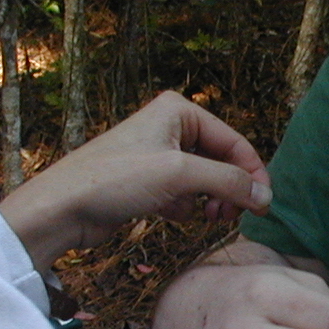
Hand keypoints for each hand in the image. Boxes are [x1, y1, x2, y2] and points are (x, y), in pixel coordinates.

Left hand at [0, 91, 271, 271]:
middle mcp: (169, 127)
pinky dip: (185, 206)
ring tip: (206, 217)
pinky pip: (183, 192)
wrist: (63, 207)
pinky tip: (172, 215)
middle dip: (228, 189)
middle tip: (230, 216)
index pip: (233, 141)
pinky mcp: (146, 181)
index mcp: (178, 110)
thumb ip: (228, 182)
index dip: (252, 173)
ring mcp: (157, 154)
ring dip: (209, 200)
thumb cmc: (114, 179)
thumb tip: (265, 196)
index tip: (264, 206)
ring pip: (203, 179)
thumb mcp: (180, 175)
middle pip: (220, 160)